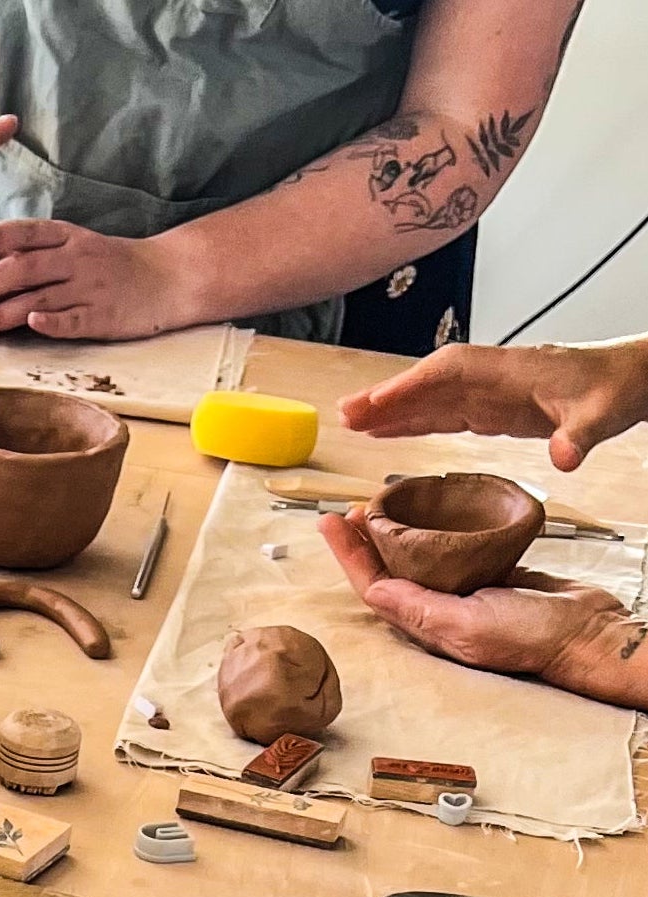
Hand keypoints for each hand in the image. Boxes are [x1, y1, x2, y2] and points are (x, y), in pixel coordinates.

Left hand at [0, 222, 195, 340]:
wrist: (168, 277)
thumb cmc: (110, 263)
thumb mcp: (74, 244)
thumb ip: (34, 250)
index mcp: (66, 237)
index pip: (26, 233)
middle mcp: (75, 260)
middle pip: (23, 269)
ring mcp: (89, 289)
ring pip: (38, 300)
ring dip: (1, 314)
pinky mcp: (102, 317)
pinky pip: (74, 320)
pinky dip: (53, 322)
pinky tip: (31, 325)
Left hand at [321, 509, 632, 686]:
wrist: (586, 633)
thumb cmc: (531, 637)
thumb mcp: (468, 624)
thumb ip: (420, 608)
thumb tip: (373, 592)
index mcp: (424, 622)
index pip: (372, 584)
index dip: (348, 554)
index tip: (331, 523)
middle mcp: (437, 609)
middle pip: (388, 568)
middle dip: (364, 541)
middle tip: (348, 510)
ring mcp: (463, 592)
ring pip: (418, 558)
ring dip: (398, 533)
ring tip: (381, 507)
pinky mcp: (491, 575)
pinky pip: (455, 550)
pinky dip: (438, 531)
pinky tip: (432, 513)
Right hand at [338, 339, 647, 472]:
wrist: (634, 378)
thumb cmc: (619, 387)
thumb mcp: (604, 413)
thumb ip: (580, 435)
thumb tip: (564, 458)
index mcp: (513, 371)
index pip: (450, 372)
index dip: (411, 386)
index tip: (376, 402)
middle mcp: (494, 377)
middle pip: (429, 382)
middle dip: (388, 395)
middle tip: (343, 413)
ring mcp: (491, 392)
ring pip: (432, 397)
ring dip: (393, 409)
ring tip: (350, 424)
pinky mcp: (494, 408)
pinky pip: (445, 413)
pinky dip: (414, 421)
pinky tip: (389, 432)